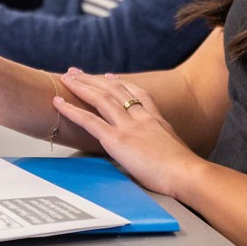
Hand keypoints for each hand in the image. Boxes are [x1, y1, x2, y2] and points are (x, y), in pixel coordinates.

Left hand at [58, 69, 207, 198]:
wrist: (187, 173)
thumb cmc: (185, 170)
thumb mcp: (177, 151)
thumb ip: (165, 147)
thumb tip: (164, 156)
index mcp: (156, 119)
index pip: (137, 94)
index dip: (121, 83)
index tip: (110, 77)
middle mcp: (141, 117)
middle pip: (114, 90)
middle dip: (94, 79)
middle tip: (78, 72)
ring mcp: (128, 126)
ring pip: (100, 98)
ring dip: (80, 86)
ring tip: (66, 78)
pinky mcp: (117, 140)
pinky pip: (89, 121)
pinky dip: (71, 110)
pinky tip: (59, 103)